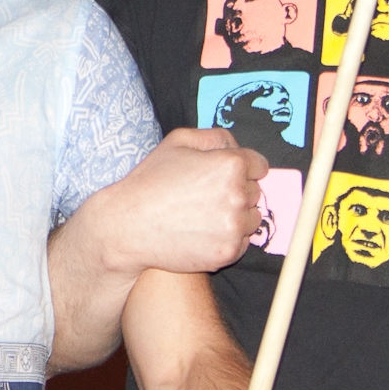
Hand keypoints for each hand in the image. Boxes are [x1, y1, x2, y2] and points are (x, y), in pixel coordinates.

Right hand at [99, 128, 267, 275]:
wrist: (128, 226)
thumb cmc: (150, 181)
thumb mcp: (177, 141)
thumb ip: (214, 136)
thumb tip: (237, 147)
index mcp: (230, 165)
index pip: (260, 165)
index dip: (242, 168)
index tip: (224, 175)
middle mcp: (238, 196)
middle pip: (256, 192)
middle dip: (237, 191)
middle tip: (206, 195)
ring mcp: (234, 227)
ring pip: (252, 218)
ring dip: (237, 216)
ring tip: (205, 215)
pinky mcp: (228, 252)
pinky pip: (243, 242)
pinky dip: (229, 238)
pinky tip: (204, 232)